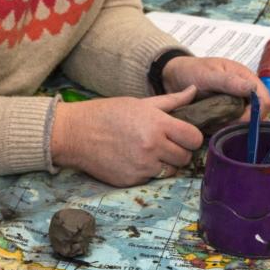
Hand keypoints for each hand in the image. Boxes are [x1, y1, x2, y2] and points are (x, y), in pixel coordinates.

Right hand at [51, 87, 204, 185]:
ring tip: (149, 152)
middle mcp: (152, 146)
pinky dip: (147, 171)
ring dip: (165, 164)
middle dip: (179, 152)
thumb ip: (171, 101)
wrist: (75, 133)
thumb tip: (194, 90)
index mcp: (157, 124)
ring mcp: (142, 166)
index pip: (194, 138)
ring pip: (171, 171)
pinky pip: (151, 179)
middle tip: (166, 144)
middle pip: (185, 157)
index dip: (191, 138)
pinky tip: (133, 159)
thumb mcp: (140, 103)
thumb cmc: (107, 113)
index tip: (183, 136)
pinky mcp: (132, 180)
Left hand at [161, 56, 269, 117]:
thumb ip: (229, 82)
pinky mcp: (227, 114)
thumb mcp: (209, 74)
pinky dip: (223, 127)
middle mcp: (245, 92)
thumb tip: (252, 88)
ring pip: (245, 123)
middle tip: (222, 122)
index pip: (265, 100)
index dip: (257, 112)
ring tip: (213, 121)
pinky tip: (210, 124)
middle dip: (242, 122)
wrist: (173, 77)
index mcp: (246, 78)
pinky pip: (231, 125)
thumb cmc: (192, 70)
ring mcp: (236, 104)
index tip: (239, 119)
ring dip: (231, 125)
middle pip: (258, 115)